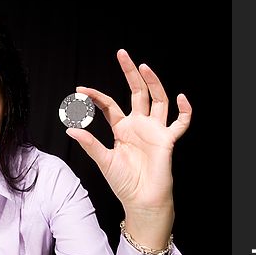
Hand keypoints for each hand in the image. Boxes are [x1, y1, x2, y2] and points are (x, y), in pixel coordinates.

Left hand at [66, 49, 191, 246]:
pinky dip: (184, 111)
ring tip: (144, 67)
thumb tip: (70, 129)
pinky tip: (181, 98)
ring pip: (158, 100)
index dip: (95, 96)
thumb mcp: (103, 160)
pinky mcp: (167, 141)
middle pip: (137, 93)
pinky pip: (180, 123)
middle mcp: (139, 125)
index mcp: (122, 129)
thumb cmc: (124, 183)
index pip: (109, 105)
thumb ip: (89, 143)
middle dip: (130, 73)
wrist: (141, 200)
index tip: (80, 90)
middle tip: (122, 54)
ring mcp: (155, 131)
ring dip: (153, 83)